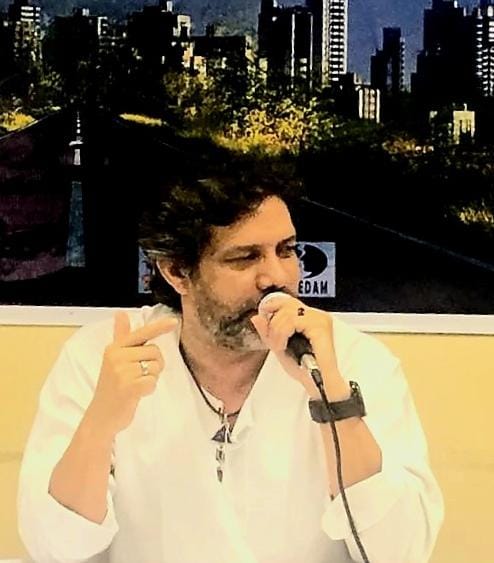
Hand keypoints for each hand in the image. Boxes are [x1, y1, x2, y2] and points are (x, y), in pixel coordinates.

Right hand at [87, 311, 177, 436]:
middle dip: (154, 364)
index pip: (141, 333)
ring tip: (136, 385)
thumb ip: (121, 336)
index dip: (159, 327)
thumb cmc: (111, 387)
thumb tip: (121, 313)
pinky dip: (150, 388)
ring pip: (156, 366)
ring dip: (151, 377)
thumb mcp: (114, 359)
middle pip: (155, 351)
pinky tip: (137, 394)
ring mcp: (122, 371)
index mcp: (114, 348)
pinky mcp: (129, 387)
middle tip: (138, 376)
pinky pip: (153, 381)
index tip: (174, 321)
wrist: (101, 416)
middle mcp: (116, 356)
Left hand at [251, 296, 347, 398]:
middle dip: (273, 324)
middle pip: (287, 304)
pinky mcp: (321, 326)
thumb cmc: (304, 369)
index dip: (273, 305)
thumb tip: (256, 317)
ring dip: (277, 332)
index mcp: (310, 318)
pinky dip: (283, 334)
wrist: (319, 385)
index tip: (264, 315)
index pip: (288, 302)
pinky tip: (284, 345)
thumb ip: (268, 332)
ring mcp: (320, 319)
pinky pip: (293, 322)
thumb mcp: (280, 348)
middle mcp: (317, 316)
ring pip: (287, 313)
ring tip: (280, 346)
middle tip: (275, 342)